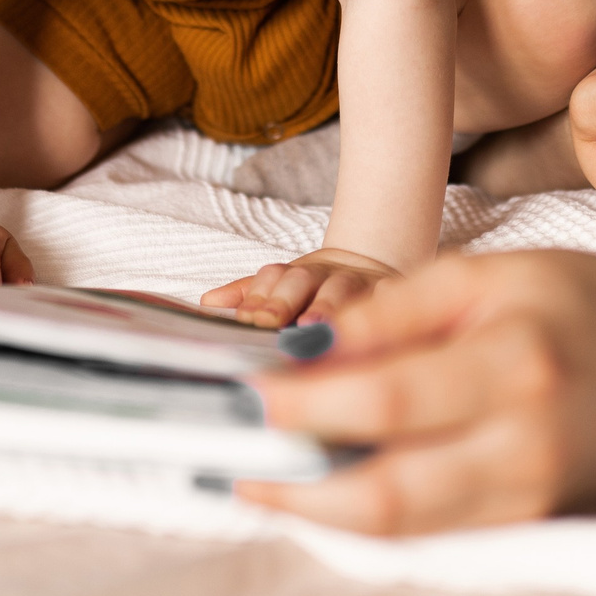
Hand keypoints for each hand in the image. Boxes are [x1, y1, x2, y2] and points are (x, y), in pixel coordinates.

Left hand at [200, 245, 399, 328]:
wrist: (370, 268)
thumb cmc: (317, 289)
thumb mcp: (282, 287)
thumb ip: (248, 294)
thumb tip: (207, 303)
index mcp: (295, 274)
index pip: (272, 278)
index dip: (259, 297)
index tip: (247, 318)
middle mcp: (324, 274)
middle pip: (300, 280)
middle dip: (283, 301)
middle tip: (268, 324)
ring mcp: (358, 282)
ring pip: (340, 289)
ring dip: (326, 307)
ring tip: (312, 327)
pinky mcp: (388, 292)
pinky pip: (386, 297)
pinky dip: (382, 304)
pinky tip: (374, 326)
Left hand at [239, 251, 595, 532]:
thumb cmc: (582, 303)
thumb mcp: (488, 275)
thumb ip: (395, 311)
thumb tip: (305, 350)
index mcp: (515, 362)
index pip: (387, 398)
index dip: (307, 402)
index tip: (247, 392)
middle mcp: (523, 443)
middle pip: (386, 492)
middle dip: (294, 483)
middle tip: (229, 458)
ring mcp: (525, 495)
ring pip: (400, 525)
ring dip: (317, 507)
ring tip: (256, 475)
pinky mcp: (522, 520)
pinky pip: (427, 528)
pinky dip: (364, 511)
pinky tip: (320, 484)